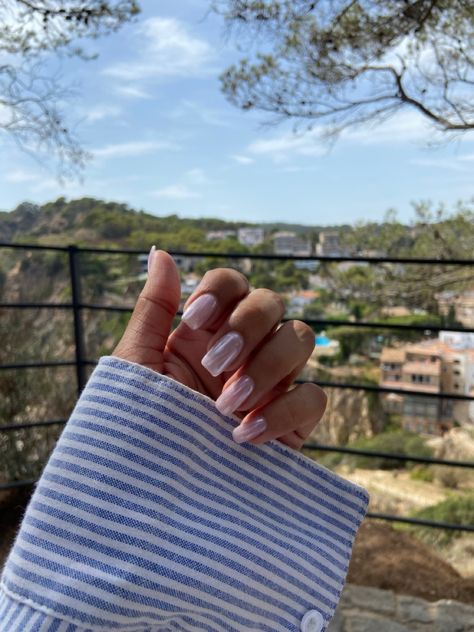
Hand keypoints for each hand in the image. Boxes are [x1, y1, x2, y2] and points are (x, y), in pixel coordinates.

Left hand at [113, 249, 326, 447]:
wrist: (153, 491)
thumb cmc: (139, 425)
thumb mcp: (139, 364)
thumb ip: (155, 308)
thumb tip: (160, 253)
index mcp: (206, 331)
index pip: (232, 283)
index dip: (221, 291)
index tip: (193, 321)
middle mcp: (244, 349)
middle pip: (272, 302)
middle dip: (247, 327)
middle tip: (214, 365)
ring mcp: (272, 382)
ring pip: (302, 338)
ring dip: (268, 366)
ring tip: (227, 405)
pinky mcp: (293, 421)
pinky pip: (314, 396)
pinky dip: (284, 411)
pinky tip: (245, 434)